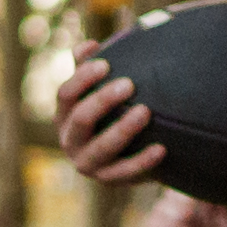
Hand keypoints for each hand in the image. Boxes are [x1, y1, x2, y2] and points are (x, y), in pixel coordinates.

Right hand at [48, 33, 168, 185]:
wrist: (127, 151)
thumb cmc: (110, 111)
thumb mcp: (98, 90)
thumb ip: (90, 67)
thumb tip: (88, 45)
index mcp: (64, 114)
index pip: (65, 94)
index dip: (82, 79)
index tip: (106, 64)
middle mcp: (70, 140)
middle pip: (81, 118)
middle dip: (103, 100)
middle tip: (129, 84)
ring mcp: (87, 163)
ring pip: (102, 147)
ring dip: (123, 129)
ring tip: (146, 111)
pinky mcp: (108, 180)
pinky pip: (125, 172)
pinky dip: (142, 161)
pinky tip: (161, 148)